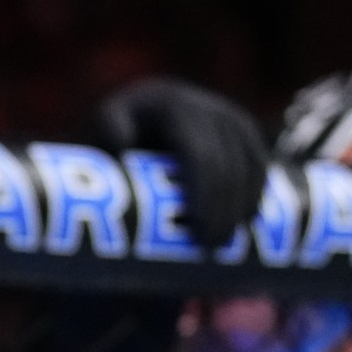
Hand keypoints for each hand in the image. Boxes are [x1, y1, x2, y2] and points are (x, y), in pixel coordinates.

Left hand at [94, 78, 268, 250]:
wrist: (119, 132)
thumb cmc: (101, 150)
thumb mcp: (93, 146)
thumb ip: (100, 145)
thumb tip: (120, 144)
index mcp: (162, 103)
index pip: (198, 152)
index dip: (205, 192)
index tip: (197, 231)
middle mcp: (199, 103)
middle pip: (226, 161)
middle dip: (223, 207)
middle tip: (210, 248)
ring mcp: (223, 114)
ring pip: (248, 162)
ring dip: (241, 205)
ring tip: (224, 243)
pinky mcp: (240, 130)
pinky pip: (258, 162)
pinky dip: (254, 193)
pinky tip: (246, 221)